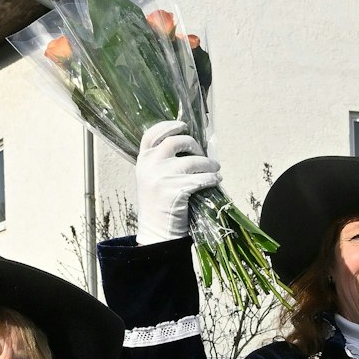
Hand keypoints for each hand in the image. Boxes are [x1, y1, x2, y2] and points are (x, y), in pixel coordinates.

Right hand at [135, 120, 221, 244]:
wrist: (157, 233)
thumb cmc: (159, 205)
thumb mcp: (152, 179)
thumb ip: (162, 161)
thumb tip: (189, 145)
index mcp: (143, 160)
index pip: (151, 134)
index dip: (168, 126)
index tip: (182, 126)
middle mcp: (150, 166)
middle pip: (176, 141)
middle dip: (194, 146)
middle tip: (204, 156)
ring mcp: (162, 178)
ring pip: (193, 161)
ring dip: (209, 165)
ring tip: (215, 170)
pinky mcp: (175, 191)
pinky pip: (200, 178)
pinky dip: (211, 178)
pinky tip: (216, 180)